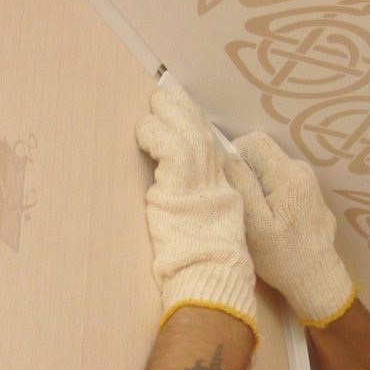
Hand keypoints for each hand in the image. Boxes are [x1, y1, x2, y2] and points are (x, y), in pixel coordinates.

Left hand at [136, 87, 257, 336]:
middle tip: (167, 94)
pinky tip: (145, 133)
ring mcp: (203, 178)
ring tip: (153, 109)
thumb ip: (199, 205)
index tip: (184, 111)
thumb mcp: (209, 228)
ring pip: (186, 130)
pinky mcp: (183, 182)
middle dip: (182, 109)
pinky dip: (155, 135)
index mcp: (224, 188)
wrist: (212, 274)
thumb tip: (179, 192)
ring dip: (166, 115)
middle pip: (202, 131)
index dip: (196, 126)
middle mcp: (218, 179)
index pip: (211, 147)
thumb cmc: (208, 263)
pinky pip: (170, 145)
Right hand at [226, 132, 354, 326]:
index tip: (231, 185)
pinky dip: (273, 196)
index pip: (254, 141)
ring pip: (272, 171)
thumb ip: (241, 185)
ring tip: (259, 219)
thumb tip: (228, 155)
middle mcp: (303, 172)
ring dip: (260, 188)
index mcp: (288, 174)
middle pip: (264, 155)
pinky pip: (284, 184)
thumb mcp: (254, 224)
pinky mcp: (311, 197)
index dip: (235, 156)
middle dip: (247, 175)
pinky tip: (275, 223)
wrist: (317, 280)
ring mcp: (310, 184)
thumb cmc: (282, 256)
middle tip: (244, 207)